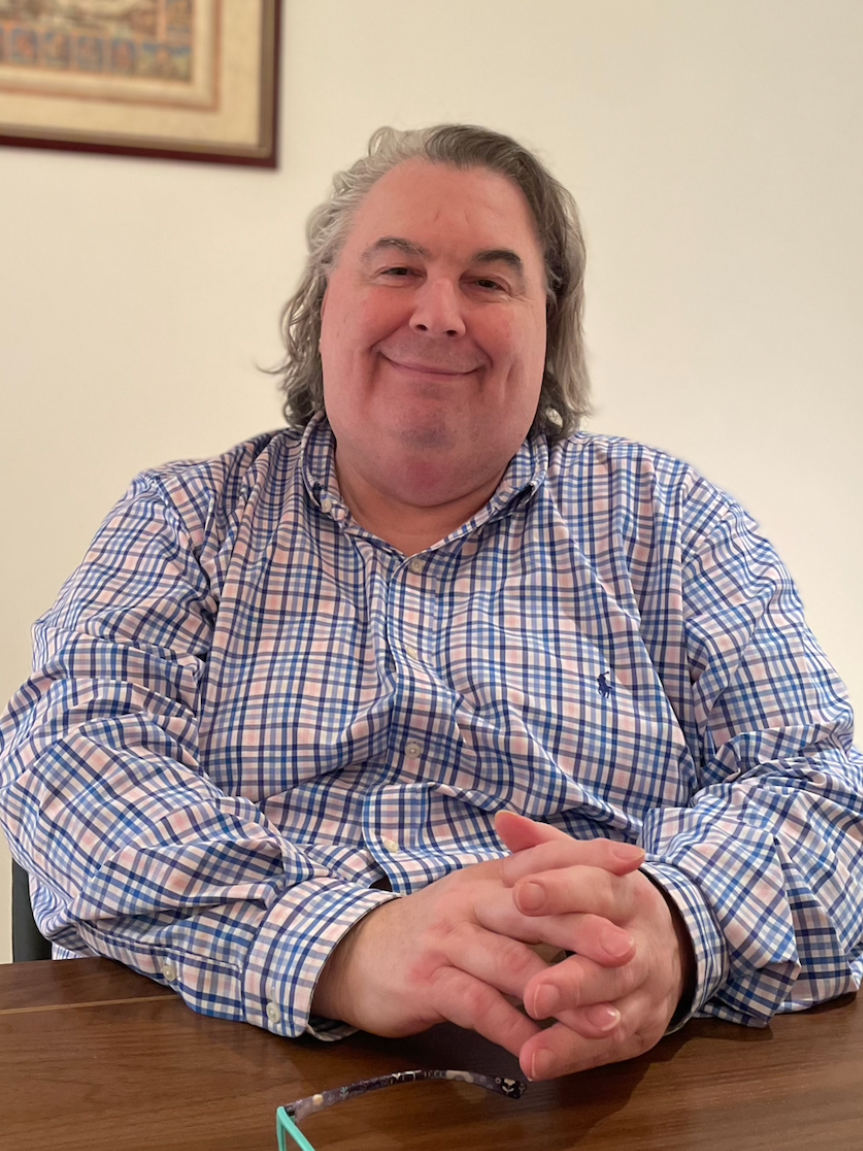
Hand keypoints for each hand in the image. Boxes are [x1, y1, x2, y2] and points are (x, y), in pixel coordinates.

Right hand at [311, 837, 643, 1058]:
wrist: (356, 953)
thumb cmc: (432, 930)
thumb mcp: (475, 899)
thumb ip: (524, 891)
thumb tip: (584, 881)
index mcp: (487, 877)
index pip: (542, 858)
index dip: (588, 857)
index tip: (635, 859)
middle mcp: (469, 900)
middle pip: (532, 910)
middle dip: (583, 929)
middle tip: (630, 949)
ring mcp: (446, 940)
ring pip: (511, 965)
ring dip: (561, 996)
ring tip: (606, 1020)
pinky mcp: (426, 981)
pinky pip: (477, 1006)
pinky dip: (512, 1028)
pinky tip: (540, 1049)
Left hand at [497, 812, 694, 1080]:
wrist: (674, 942)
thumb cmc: (607, 899)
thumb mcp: (585, 867)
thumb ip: (544, 847)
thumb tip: (503, 819)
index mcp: (628, 892)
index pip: (596, 886)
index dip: (559, 889)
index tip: (519, 892)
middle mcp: (643, 943)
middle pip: (609, 961)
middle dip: (572, 979)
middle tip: (533, 993)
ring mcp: (646, 990)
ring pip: (612, 1010)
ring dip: (572, 1027)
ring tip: (531, 1041)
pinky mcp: (641, 1029)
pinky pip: (607, 1048)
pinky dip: (571, 1055)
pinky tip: (535, 1062)